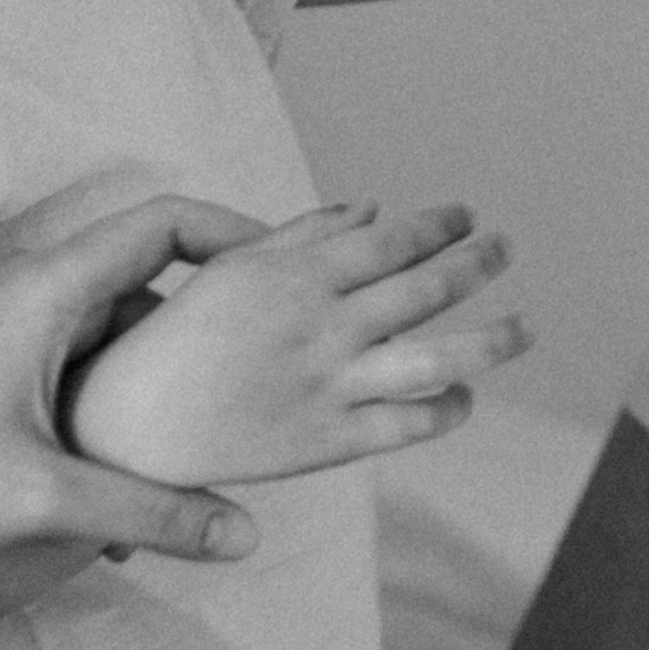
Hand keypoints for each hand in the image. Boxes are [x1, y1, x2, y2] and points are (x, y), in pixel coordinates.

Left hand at [0, 196, 274, 578]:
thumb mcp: (44, 499)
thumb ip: (152, 511)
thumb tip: (243, 537)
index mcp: (38, 286)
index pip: (160, 223)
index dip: (234, 233)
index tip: (290, 266)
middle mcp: (20, 289)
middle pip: (144, 282)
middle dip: (204, 328)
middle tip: (267, 366)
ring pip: (110, 333)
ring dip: (152, 383)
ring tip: (201, 441)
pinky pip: (73, 364)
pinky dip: (107, 407)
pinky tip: (123, 484)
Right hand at [67, 198, 529, 485]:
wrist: (124, 425)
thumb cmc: (177, 339)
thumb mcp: (232, 269)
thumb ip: (303, 235)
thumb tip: (370, 208)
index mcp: (294, 275)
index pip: (389, 240)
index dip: (438, 226)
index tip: (466, 216)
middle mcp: (319, 326)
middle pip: (424, 288)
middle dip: (476, 264)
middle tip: (506, 248)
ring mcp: (327, 385)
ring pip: (433, 357)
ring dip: (489, 339)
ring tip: (524, 327)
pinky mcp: (326, 441)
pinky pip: (406, 424)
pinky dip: (445, 408)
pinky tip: (463, 398)